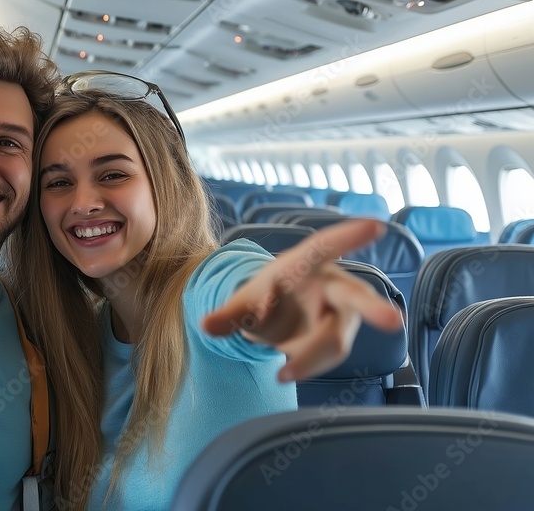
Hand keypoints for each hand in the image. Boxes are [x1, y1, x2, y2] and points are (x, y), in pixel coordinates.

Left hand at [202, 219, 402, 381]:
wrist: (273, 316)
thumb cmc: (263, 296)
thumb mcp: (243, 302)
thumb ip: (230, 314)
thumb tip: (206, 325)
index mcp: (305, 263)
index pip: (326, 246)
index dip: (349, 237)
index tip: (376, 226)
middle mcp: (331, 284)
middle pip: (354, 295)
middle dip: (372, 309)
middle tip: (392, 321)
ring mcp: (341, 311)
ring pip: (336, 337)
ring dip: (312, 355)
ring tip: (283, 372)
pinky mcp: (340, 333)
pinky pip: (330, 352)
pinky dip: (308, 364)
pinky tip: (285, 372)